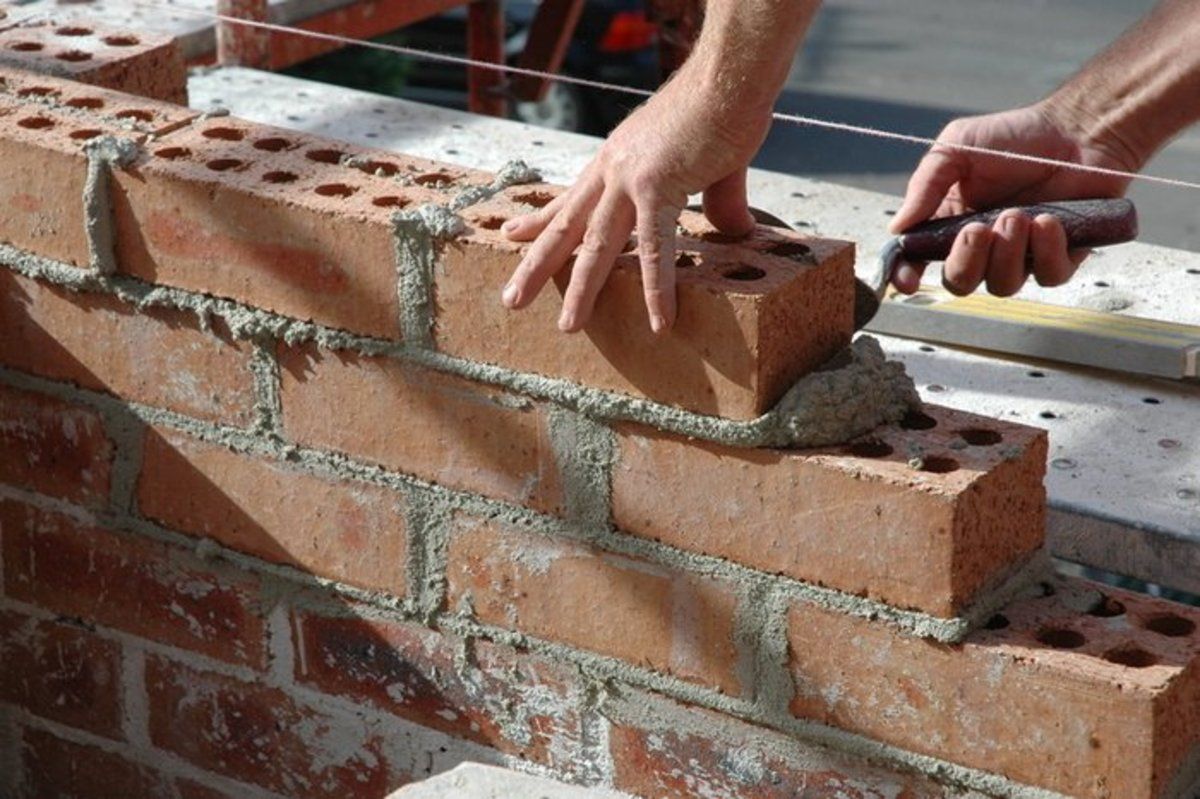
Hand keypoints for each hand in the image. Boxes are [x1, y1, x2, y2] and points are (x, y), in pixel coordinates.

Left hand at [499, 68, 771, 332]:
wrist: (730, 75)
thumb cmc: (722, 108)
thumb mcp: (711, 164)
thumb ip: (717, 203)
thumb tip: (736, 233)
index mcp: (616, 160)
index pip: (571, 198)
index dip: (539, 220)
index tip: (512, 236)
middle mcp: (612, 170)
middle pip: (566, 226)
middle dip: (536, 265)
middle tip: (510, 299)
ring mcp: (630, 178)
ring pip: (596, 244)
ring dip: (581, 289)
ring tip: (568, 326)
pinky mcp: (659, 186)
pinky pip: (656, 247)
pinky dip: (658, 288)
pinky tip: (660, 321)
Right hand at [890, 103, 1134, 295]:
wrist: (1078, 128)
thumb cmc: (1016, 136)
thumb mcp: (957, 147)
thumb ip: (925, 186)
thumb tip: (897, 227)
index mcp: (950, 223)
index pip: (920, 261)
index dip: (909, 275)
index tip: (910, 279)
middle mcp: (983, 246)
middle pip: (960, 282)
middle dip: (966, 261)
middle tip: (979, 229)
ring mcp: (1022, 254)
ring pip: (1003, 285)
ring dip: (1007, 253)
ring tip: (1020, 215)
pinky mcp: (1061, 255)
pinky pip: (1049, 276)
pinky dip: (1046, 251)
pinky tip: (1048, 220)